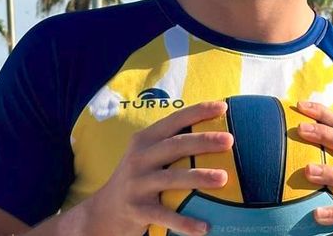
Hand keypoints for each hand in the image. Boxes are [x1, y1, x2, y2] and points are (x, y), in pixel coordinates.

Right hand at [83, 101, 233, 235]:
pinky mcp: (136, 209)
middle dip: (203, 141)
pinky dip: (185, 222)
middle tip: (229, 140)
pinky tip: (205, 228)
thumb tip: (217, 136)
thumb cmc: (138, 179)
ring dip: (199, 177)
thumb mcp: (147, 156)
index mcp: (145, 140)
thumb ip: (172, 146)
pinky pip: (164, 216)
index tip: (223, 107)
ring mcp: (137, 184)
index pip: (174, 120)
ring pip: (171, 178)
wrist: (103, 211)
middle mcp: (139, 158)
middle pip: (175, 145)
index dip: (198, 112)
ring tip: (223, 178)